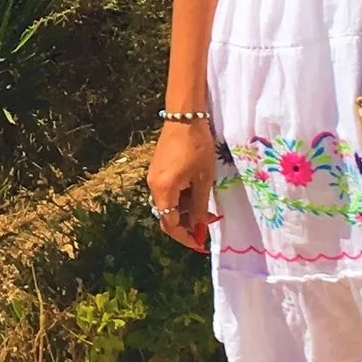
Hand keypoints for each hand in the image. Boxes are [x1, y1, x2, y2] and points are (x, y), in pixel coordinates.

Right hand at [146, 117, 218, 252]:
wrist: (184, 117)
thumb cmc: (197, 147)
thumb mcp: (203, 180)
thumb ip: (200, 207)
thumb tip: (200, 230)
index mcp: (163, 191)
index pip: (171, 224)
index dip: (186, 237)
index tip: (202, 244)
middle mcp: (153, 187)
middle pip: (167, 216)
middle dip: (186, 227)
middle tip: (206, 230)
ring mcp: (154, 178)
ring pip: (169, 205)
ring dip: (186, 213)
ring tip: (208, 211)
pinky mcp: (158, 170)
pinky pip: (168, 193)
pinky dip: (182, 200)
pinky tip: (197, 196)